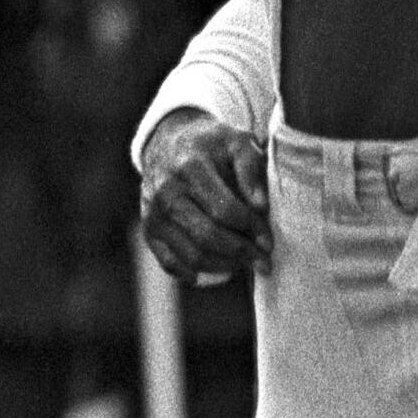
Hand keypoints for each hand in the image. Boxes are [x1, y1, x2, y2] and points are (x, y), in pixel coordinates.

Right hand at [139, 109, 270, 283]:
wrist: (167, 142)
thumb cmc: (211, 145)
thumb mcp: (236, 142)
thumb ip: (251, 169)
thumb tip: (260, 206)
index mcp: (189, 167)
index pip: (224, 209)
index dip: (251, 229)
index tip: (269, 241)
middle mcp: (166, 192)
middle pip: (207, 236)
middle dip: (241, 253)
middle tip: (263, 262)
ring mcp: (153, 213)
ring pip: (190, 255)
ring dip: (224, 266)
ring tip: (245, 264)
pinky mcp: (149, 230)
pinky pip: (170, 263)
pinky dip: (196, 275)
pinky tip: (220, 272)